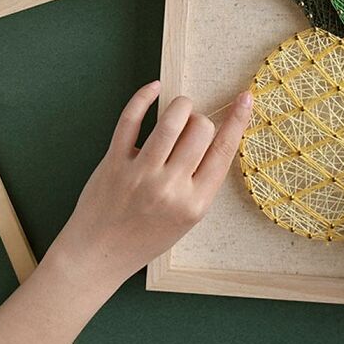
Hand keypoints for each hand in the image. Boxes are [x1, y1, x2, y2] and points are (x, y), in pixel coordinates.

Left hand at [51, 80, 252, 291]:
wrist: (98, 255)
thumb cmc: (146, 237)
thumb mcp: (187, 219)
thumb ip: (201, 181)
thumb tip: (213, 134)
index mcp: (195, 203)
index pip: (224, 151)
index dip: (238, 120)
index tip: (245, 97)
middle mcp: (170, 188)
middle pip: (200, 130)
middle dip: (201, 120)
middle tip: (191, 129)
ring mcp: (141, 174)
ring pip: (171, 121)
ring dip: (180, 105)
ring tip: (179, 108)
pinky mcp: (114, 162)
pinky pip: (130, 120)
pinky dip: (143, 97)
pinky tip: (153, 88)